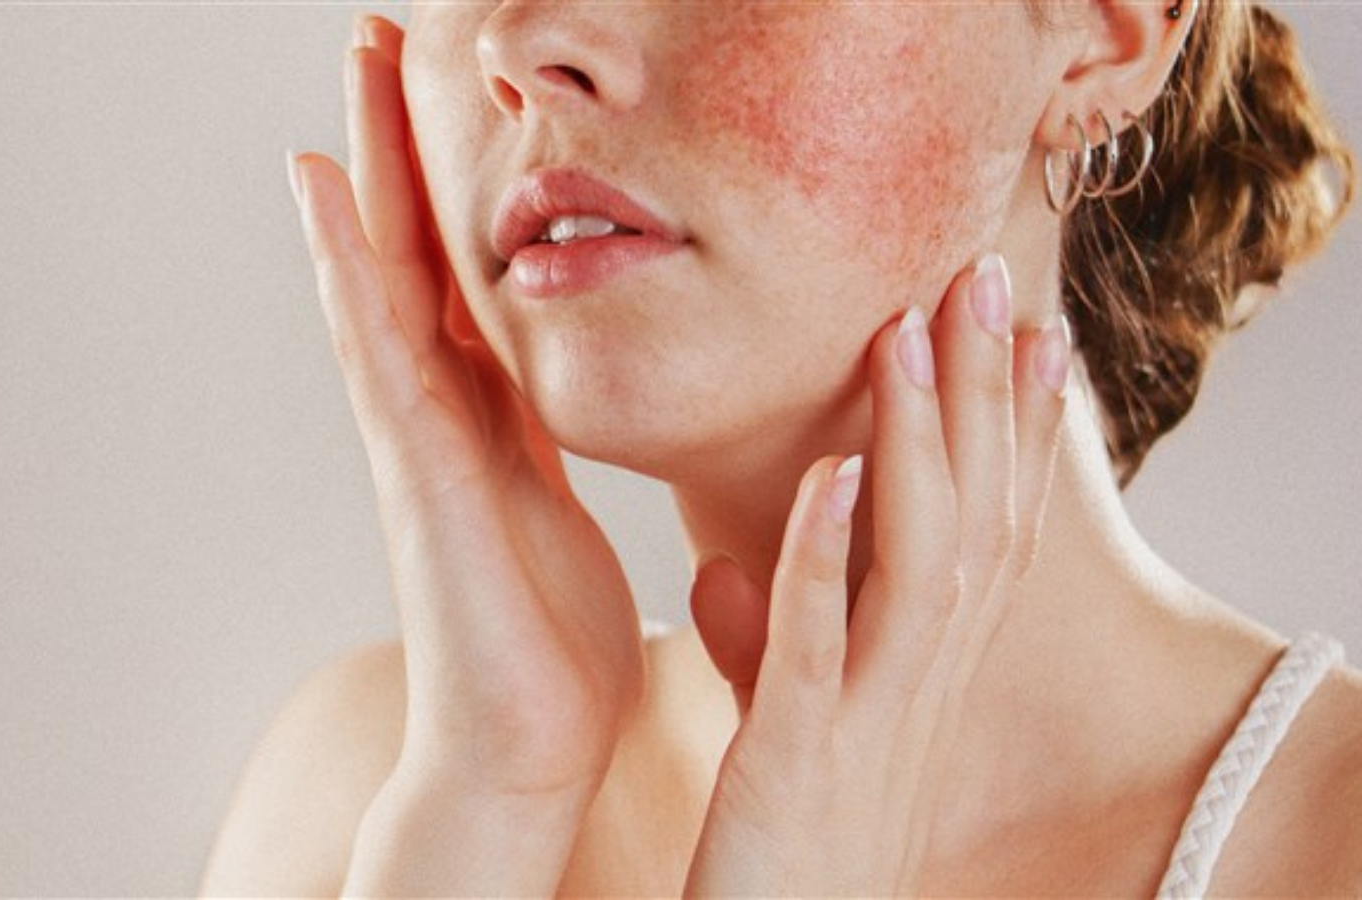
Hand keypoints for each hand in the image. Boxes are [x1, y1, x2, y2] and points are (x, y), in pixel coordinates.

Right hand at [288, 17, 645, 893]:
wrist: (522, 750)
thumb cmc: (547, 649)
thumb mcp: (563, 512)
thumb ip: (555, 446)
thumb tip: (568, 399)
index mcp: (490, 417)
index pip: (466, 274)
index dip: (452, 185)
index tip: (445, 95)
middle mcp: (442, 412)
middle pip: (415, 252)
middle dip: (398, 145)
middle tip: (381, 37)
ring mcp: (414, 438)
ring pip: (382, 277)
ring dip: (363, 172)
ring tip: (347, 70)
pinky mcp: (413, 472)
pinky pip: (376, 349)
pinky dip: (346, 266)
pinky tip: (322, 191)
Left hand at [683, 256, 1070, 894]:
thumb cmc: (781, 851)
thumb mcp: (781, 731)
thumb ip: (764, 641)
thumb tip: (727, 564)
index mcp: (920, 677)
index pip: (987, 533)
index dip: (1014, 433)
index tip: (1028, 331)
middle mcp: (918, 690)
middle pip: (974, 519)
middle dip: (984, 398)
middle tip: (985, 278)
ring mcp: (869, 724)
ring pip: (918, 561)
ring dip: (919, 444)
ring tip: (912, 334)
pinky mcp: (800, 761)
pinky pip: (820, 648)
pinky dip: (828, 559)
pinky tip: (835, 474)